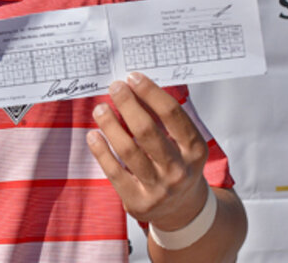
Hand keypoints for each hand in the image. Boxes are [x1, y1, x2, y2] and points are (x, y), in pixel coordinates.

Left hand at [87, 72, 209, 231]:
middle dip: (127, 104)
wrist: (182, 210)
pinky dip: (101, 150)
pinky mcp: (138, 201)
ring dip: (110, 124)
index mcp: (194, 149)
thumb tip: (135, 85)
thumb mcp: (183, 143)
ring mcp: (159, 188)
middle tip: (114, 88)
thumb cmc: (177, 165)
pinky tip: (93, 134)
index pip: (172, 114)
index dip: (150, 92)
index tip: (133, 77)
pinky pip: (114, 171)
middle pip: (147, 130)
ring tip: (99, 109)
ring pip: (128, 150)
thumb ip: (164, 118)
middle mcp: (179, 169)